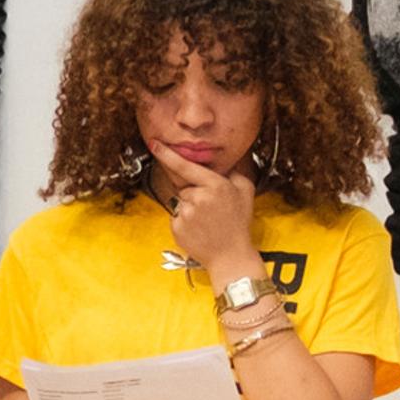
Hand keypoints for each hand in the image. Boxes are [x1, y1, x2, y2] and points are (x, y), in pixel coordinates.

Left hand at [151, 146, 263, 283]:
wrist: (230, 256)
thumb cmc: (239, 223)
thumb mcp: (245, 190)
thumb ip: (233, 171)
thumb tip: (222, 160)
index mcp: (214, 185)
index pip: (185, 166)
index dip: (167, 154)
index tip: (153, 144)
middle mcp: (198, 198)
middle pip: (185, 186)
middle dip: (194, 193)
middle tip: (212, 210)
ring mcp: (186, 214)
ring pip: (181, 201)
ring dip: (190, 208)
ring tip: (207, 221)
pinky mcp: (177, 227)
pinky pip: (176, 216)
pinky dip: (185, 221)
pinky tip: (198, 229)